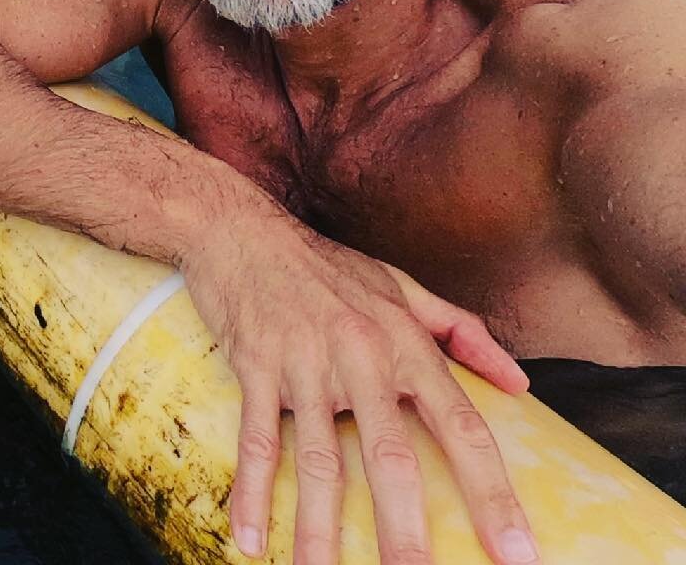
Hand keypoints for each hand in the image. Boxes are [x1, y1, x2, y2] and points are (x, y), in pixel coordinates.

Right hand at [184, 223, 535, 564]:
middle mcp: (359, 354)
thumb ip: (462, 331)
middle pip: (390, 456)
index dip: (492, 493)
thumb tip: (520, 382)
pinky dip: (253, 493)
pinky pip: (257, 440)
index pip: (460, 426)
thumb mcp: (399, 286)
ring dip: (321, 529)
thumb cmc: (324, 265)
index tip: (517, 553)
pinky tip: (251, 539)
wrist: (240, 228)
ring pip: (320, 460)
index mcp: (403, 342)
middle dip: (407, 529)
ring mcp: (304, 363)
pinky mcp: (255, 366)